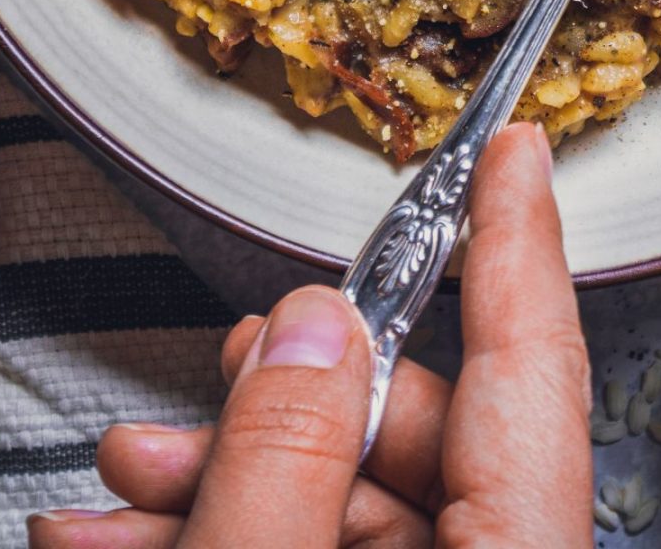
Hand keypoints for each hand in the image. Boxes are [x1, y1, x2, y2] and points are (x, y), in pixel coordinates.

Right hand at [30, 124, 592, 547]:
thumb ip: (283, 458)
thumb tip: (311, 328)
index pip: (535, 369)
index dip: (520, 240)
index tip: (518, 149)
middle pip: (420, 430)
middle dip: (288, 391)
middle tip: (214, 369)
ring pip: (348, 501)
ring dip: (227, 469)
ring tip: (126, 476)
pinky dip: (228, 527)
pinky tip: (126, 532)